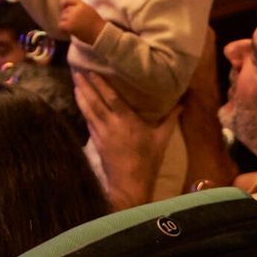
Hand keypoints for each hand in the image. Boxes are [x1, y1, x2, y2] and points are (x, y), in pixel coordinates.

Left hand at [58, 0, 105, 42]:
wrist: (99, 34)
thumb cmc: (96, 24)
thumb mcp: (89, 10)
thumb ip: (80, 8)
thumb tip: (68, 8)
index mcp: (82, 5)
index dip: (65, 3)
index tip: (63, 7)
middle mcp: (76, 9)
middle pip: (65, 10)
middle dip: (66, 16)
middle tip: (71, 23)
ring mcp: (72, 17)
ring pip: (62, 17)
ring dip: (64, 23)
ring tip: (71, 28)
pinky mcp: (69, 25)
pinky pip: (60, 25)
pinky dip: (62, 29)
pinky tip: (67, 32)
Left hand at [75, 71, 179, 210]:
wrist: (130, 184)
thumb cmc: (148, 160)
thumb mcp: (161, 139)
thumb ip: (170, 119)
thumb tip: (182, 103)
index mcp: (127, 122)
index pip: (111, 99)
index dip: (101, 85)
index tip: (91, 72)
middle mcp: (111, 125)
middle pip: (94, 102)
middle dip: (85, 87)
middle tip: (76, 72)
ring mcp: (101, 134)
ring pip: (88, 112)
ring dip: (80, 97)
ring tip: (75, 84)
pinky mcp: (96, 143)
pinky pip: (88, 123)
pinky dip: (84, 112)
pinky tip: (80, 105)